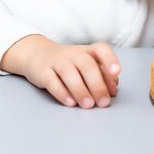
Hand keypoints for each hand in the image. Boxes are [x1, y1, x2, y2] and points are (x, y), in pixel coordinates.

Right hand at [1, 35, 120, 108]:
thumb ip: (102, 75)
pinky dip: (62, 93)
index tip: (117, 72)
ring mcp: (57, 62)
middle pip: (87, 64)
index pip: (100, 49)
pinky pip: (52, 81)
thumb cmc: (70, 63)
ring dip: (80, 90)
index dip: (110, 59)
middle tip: (103, 102)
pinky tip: (71, 103)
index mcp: (88, 51)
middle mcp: (73, 53)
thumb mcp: (87, 65)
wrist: (37, 54)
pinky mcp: (42, 72)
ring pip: (69, 72)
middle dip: (97, 84)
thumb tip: (113, 89)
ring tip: (88, 105)